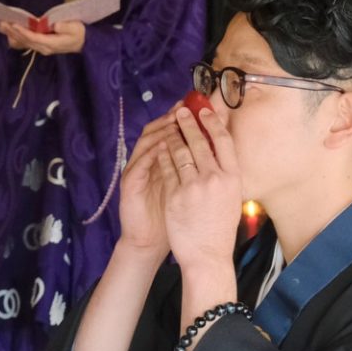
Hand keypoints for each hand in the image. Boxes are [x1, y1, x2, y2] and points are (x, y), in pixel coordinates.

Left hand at [3, 19, 86, 55]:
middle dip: (14, 32)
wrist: (82, 43)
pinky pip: (27, 43)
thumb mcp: (76, 28)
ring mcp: (42, 48)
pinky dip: (17, 37)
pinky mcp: (41, 46)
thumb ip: (66, 26)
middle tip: (2, 23)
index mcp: (52, 43)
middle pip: (26, 40)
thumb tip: (56, 25)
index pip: (35, 37)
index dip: (24, 31)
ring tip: (3, 26)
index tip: (14, 24)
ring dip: (13, 34)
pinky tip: (10, 32)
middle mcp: (45, 48)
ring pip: (25, 42)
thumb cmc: (79, 33)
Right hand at [114, 111, 190, 258]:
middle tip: (186, 107)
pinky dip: (152, 151)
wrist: (149, 243)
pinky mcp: (130, 183)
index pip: (172, 132)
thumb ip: (197, 172)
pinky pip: (140, 162)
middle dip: (173, 118)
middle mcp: (148, 161)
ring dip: (162, 130)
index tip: (201, 109)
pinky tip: (163, 144)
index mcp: (163, 162)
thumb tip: (220, 155)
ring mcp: (137, 170)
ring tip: (176, 120)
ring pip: (147, 141)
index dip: (186, 120)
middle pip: (158, 130)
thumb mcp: (188, 192)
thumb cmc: (173, 219)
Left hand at [158, 104, 243, 273]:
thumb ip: (225, 175)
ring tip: (169, 128)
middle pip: (199, 142)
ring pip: (180, 152)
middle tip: (181, 111)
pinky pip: (167, 169)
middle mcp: (215, 179)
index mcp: (233, 178)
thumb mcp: (232, 198)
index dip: (213, 122)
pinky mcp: (176, 196)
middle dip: (188, 123)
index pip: (224, 141)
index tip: (205, 110)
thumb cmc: (220, 229)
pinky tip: (160, 149)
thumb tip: (216, 150)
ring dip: (173, 136)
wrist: (207, 256)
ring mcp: (194, 187)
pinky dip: (163, 156)